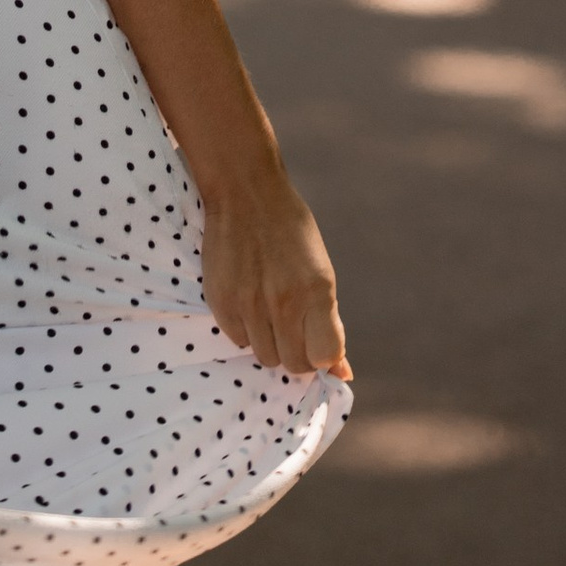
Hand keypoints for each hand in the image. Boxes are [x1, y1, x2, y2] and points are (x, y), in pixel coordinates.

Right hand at [202, 167, 348, 378]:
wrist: (244, 191)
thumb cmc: (289, 229)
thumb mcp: (320, 270)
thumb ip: (329, 321)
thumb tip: (344, 374)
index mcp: (317, 291)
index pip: (326, 355)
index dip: (323, 354)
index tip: (317, 340)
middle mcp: (285, 302)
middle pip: (294, 363)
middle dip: (296, 353)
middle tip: (291, 327)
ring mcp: (251, 304)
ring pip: (265, 356)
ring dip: (269, 341)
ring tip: (267, 310)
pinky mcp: (222, 302)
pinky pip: (237, 339)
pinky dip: (244, 328)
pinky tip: (247, 300)